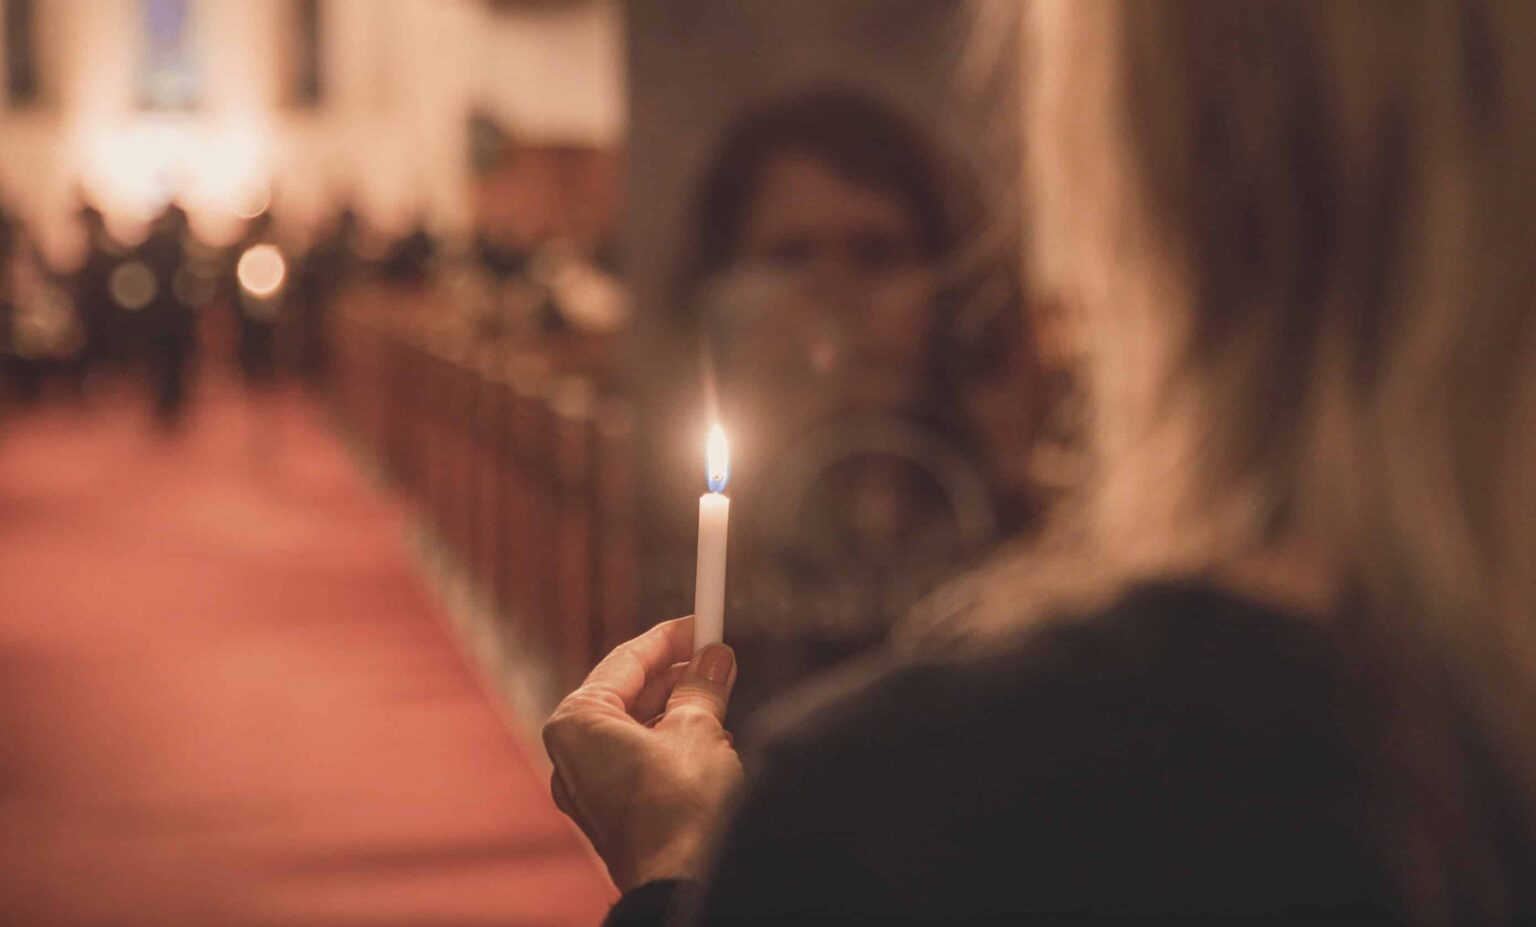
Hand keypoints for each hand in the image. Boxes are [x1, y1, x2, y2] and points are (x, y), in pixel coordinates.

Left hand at [543, 616, 743, 890]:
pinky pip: (636, 759)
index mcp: (577, 721)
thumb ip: (702, 686)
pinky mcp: (608, 812)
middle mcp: (570, 753)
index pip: (627, 658)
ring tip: (719, 699)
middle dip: (676, 675)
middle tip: (717, 657)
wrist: (679, 882)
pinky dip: (670, 744)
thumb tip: (715, 659)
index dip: (670, 637)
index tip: (702, 622)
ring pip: (635, 727)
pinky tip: (707, 742)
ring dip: (677, 711)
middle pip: (628, 692)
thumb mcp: (700, 729)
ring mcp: (586, 787)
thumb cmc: (680, 808)